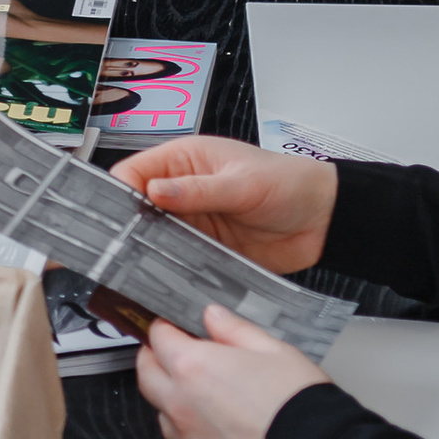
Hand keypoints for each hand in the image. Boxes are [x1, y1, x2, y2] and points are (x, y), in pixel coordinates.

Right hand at [117, 134, 338, 271]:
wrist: (324, 220)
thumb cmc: (290, 183)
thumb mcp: (243, 183)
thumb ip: (199, 190)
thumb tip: (156, 191)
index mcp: (186, 160)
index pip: (135, 172)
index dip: (120, 192)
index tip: (114, 216)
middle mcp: (184, 191)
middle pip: (139, 208)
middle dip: (128, 227)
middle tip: (120, 247)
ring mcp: (194, 223)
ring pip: (154, 238)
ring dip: (149, 251)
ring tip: (140, 266)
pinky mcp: (206, 250)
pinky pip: (178, 260)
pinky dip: (170, 269)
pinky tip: (166, 277)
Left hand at [133, 302, 327, 438]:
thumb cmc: (297, 402)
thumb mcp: (272, 349)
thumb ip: (234, 330)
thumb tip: (212, 316)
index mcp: (193, 367)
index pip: (159, 338)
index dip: (166, 328)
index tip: (174, 327)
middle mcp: (180, 405)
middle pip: (146, 375)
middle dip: (155, 360)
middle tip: (172, 354)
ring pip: (162, 413)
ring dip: (171, 398)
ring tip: (200, 394)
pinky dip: (192, 433)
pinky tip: (217, 428)